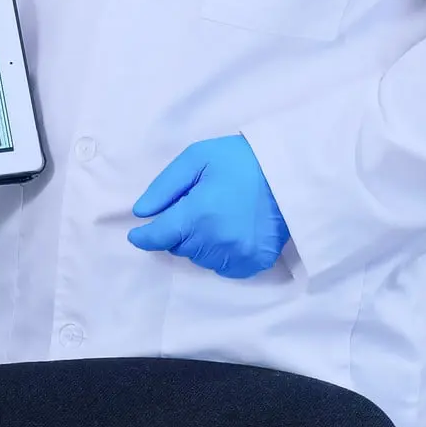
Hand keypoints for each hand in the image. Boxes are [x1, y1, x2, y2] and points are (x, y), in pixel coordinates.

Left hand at [127, 135, 288, 279]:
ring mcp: (237, 255)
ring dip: (197, 243)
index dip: (143, 236)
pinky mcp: (254, 263)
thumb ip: (164, 187)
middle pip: (178, 248)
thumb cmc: (239, 160)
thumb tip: (141, 212)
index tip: (136, 234)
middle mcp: (216, 241)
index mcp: (199, 214)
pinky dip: (218, 255)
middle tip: (190, 210)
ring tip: (212, 219)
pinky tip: (226, 234)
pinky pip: (223, 268)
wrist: (289, 171)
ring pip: (199, 259)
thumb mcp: (197, 158)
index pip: (158, 237)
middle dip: (176, 231)